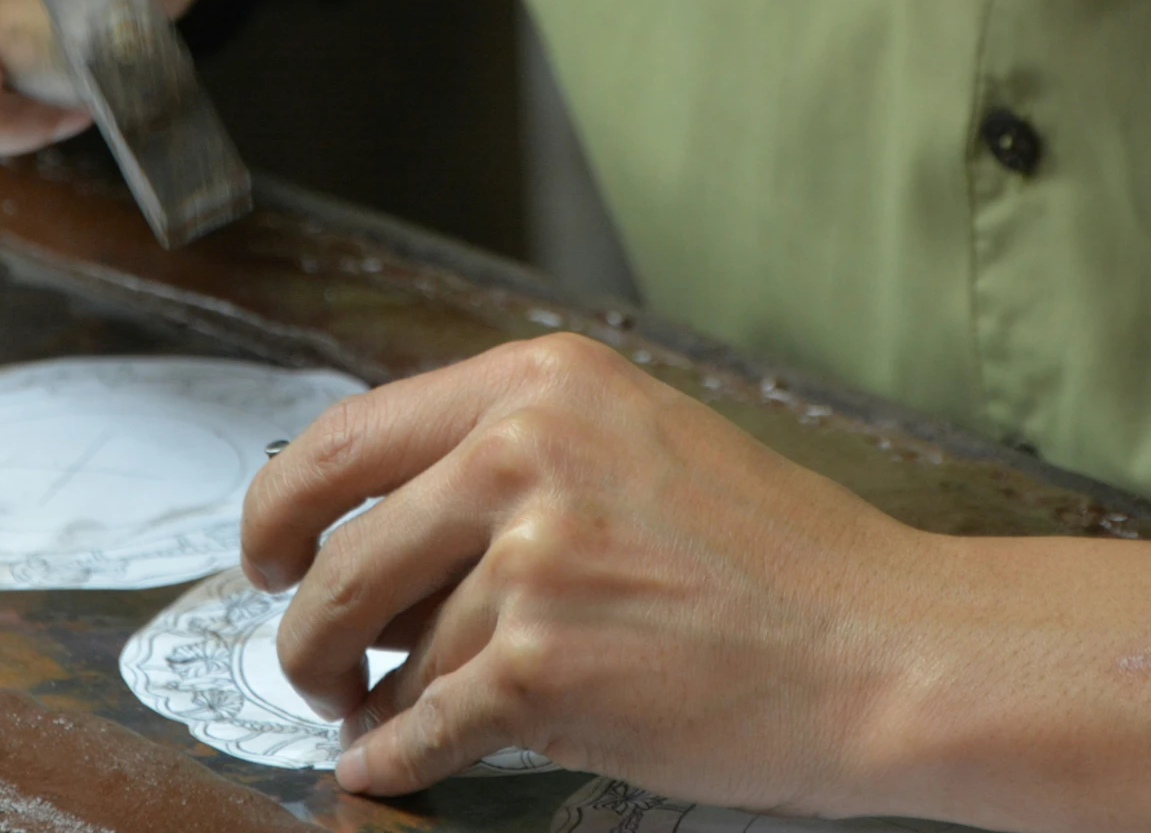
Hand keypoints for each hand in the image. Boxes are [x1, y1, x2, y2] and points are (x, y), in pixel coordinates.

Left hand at [241, 333, 934, 806]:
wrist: (883, 646)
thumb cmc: (782, 558)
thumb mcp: (643, 441)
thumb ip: (518, 450)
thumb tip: (388, 515)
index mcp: (543, 384)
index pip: (345, 436)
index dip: (278, 507)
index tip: (267, 552)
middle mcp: (523, 452)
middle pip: (335, 553)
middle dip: (302, 627)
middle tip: (311, 662)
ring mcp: (533, 560)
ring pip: (388, 651)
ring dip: (376, 700)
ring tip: (389, 717)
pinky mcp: (544, 667)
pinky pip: (420, 729)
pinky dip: (397, 759)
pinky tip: (398, 766)